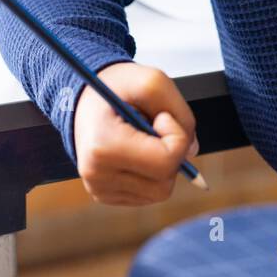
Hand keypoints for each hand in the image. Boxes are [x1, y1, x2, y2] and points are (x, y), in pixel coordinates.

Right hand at [72, 61, 199, 205]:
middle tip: (154, 127)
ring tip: (142, 139)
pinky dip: (151, 173)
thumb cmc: (117, 87)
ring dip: (162, 164)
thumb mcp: (152, 82)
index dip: (176, 136)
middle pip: (164, 184)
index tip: (162, 116)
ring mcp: (99, 189)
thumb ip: (181, 113)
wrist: (85, 97)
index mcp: (103, 146)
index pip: (166, 161)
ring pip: (158, 193)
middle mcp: (97, 175)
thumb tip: (192, 151)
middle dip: (170, 154)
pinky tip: (137, 151)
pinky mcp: (104, 195)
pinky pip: (147, 194)